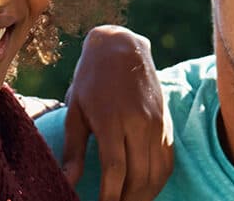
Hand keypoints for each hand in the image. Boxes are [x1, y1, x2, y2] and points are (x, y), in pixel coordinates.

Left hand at [61, 25, 174, 200]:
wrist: (122, 47)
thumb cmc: (91, 79)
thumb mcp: (75, 111)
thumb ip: (72, 150)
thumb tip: (67, 183)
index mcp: (112, 119)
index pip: (116, 169)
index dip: (109, 196)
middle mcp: (139, 123)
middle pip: (140, 176)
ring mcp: (157, 124)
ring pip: (157, 173)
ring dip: (144, 196)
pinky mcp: (166, 124)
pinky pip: (167, 161)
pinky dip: (157, 181)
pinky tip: (144, 190)